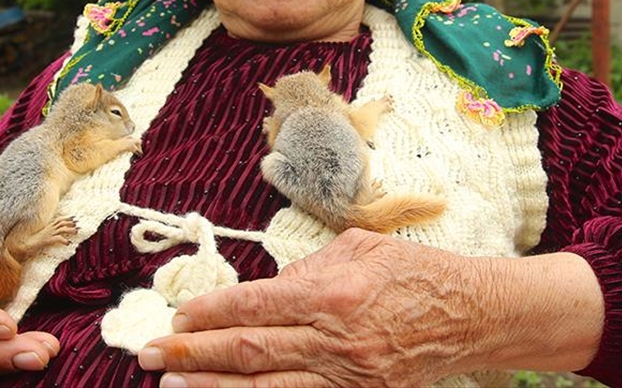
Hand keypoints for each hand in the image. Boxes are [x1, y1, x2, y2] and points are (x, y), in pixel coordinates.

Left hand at [136, 229, 484, 386]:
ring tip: (172, 385)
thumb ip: (306, 268)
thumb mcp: (358, 248)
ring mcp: (349, 376)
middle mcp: (336, 338)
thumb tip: (263, 289)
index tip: (175, 315)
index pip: (254, 305)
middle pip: (249, 351)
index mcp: (333, 292)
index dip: (209, 313)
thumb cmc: (415, 271)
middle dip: (192, 353)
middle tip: (148, 354)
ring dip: (214, 387)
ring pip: (267, 387)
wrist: (473, 314)